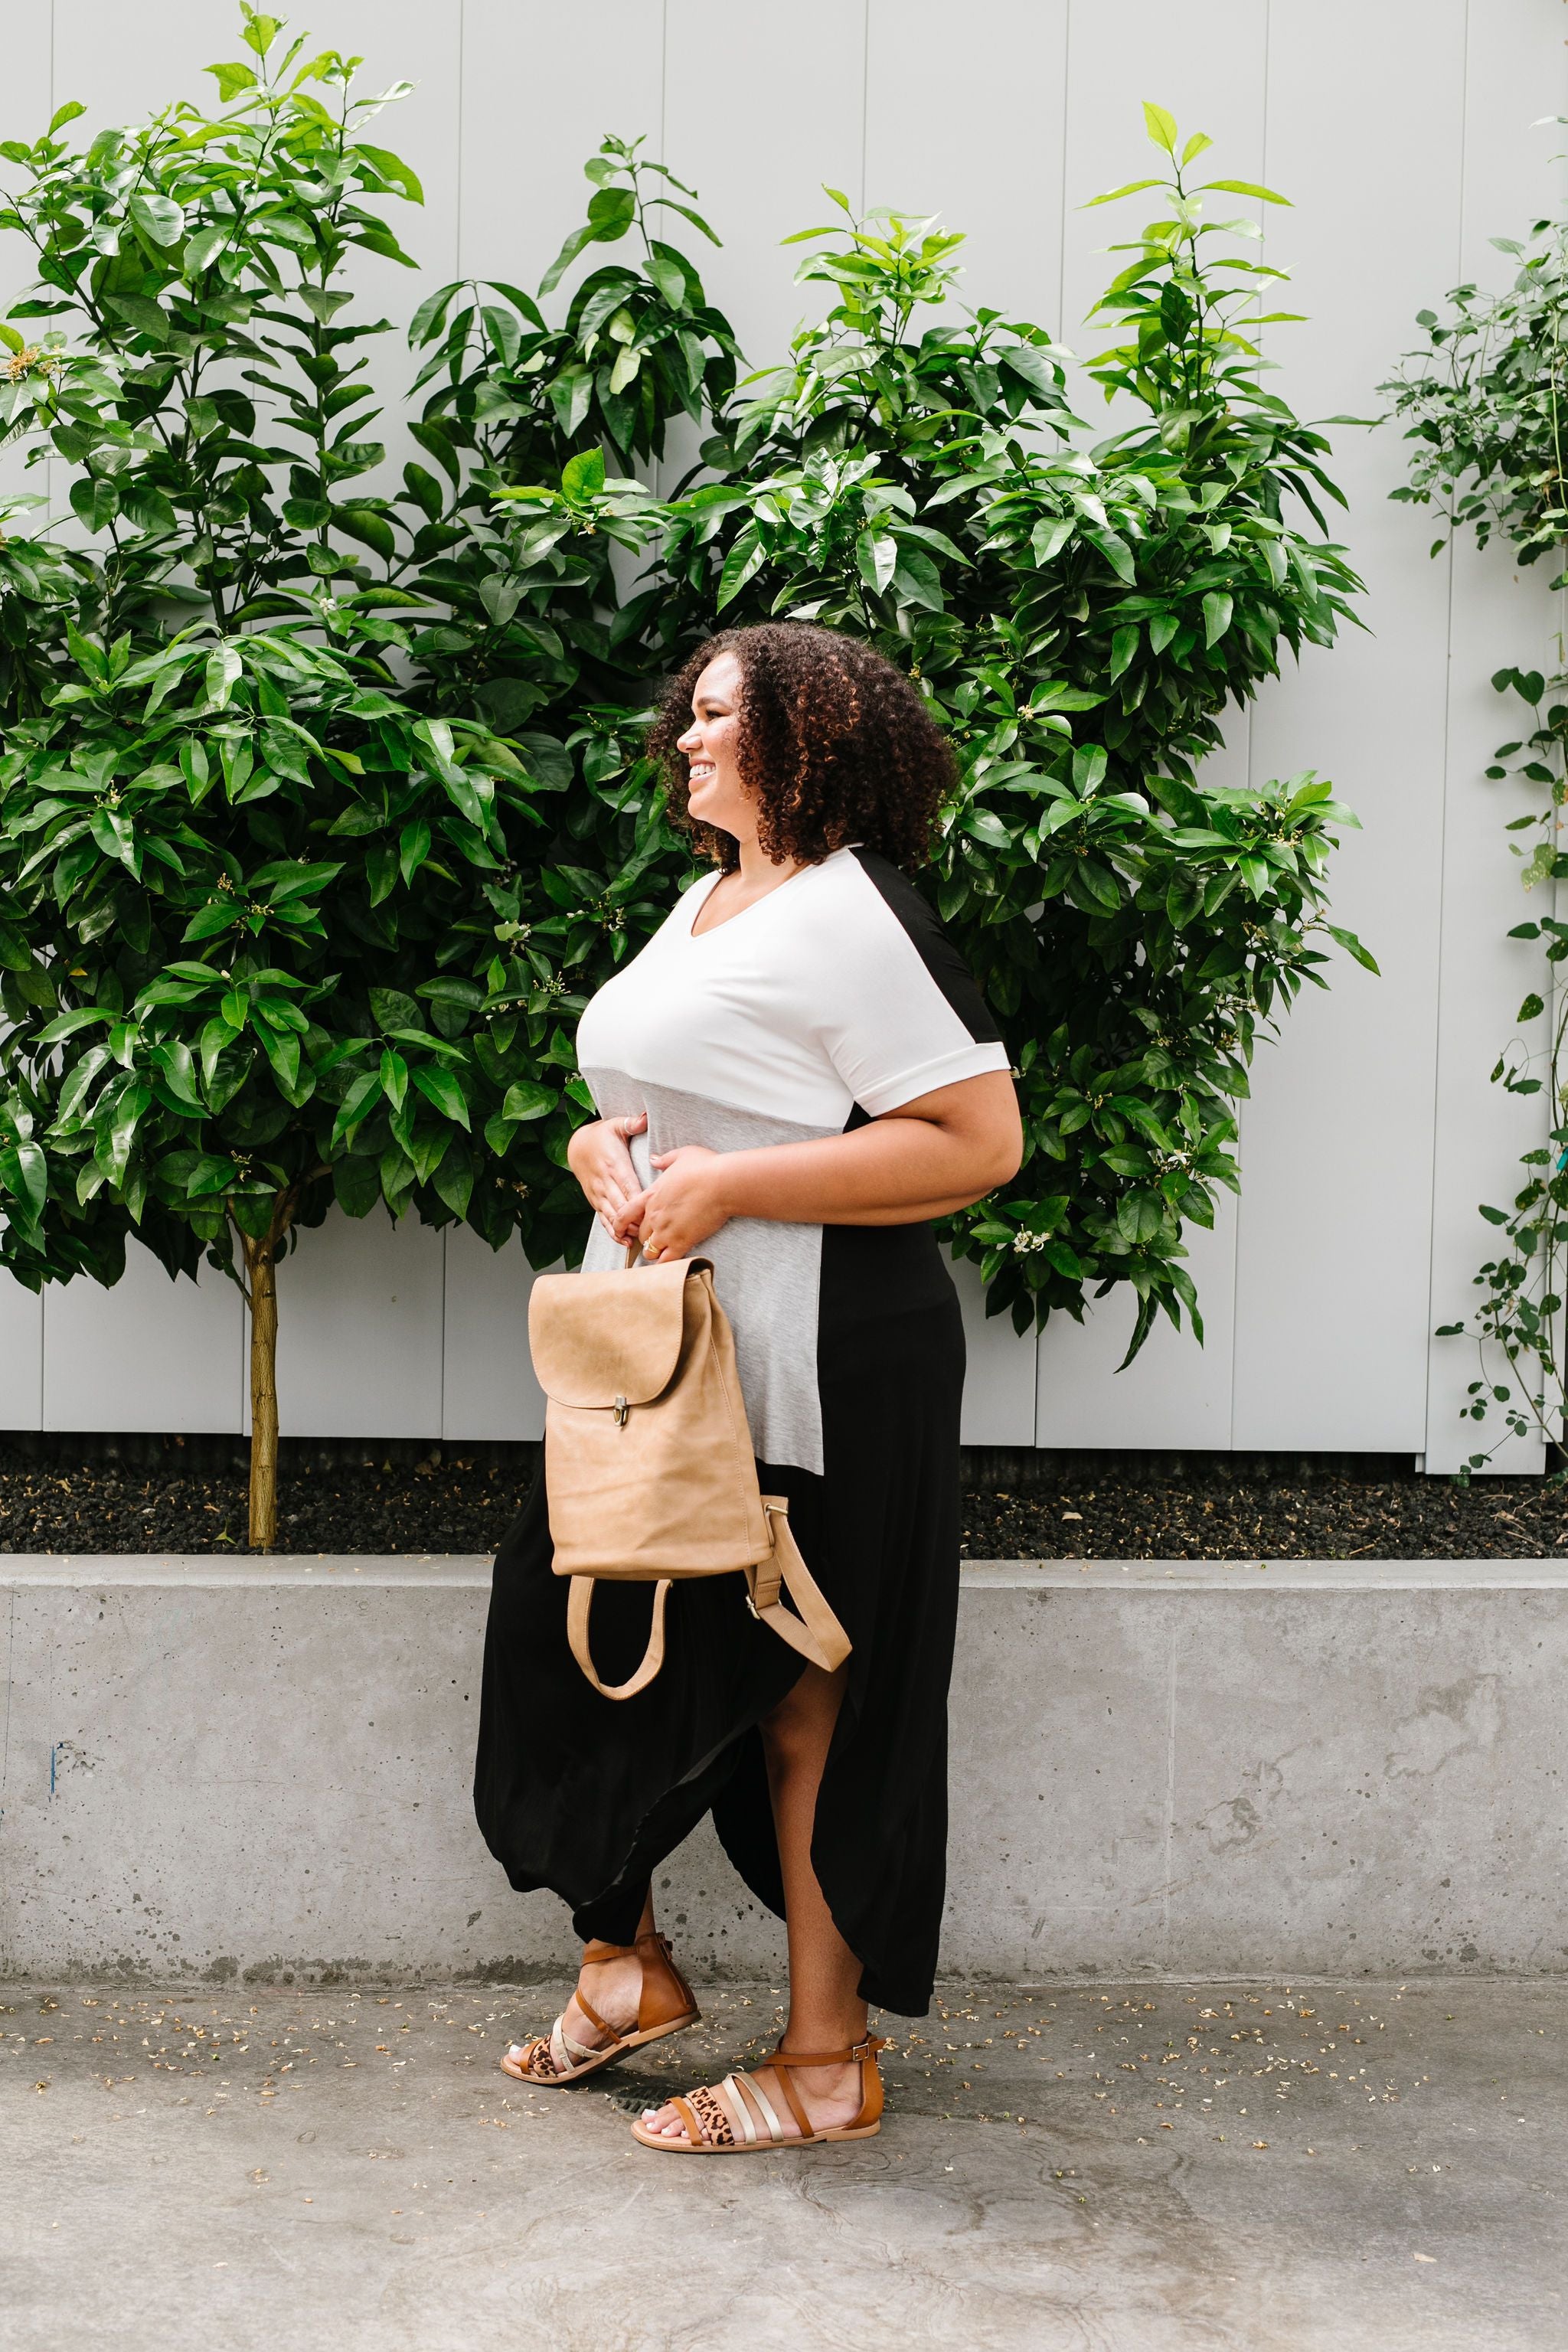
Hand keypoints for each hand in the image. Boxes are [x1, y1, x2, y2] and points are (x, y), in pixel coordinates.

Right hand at [567, 1113, 647, 1237]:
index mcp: (614, 1164)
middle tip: (652, 1231)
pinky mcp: (594, 1201)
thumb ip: (631, 1122)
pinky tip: (624, 1242)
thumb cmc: (601, 1135)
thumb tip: (645, 1117)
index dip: (638, 1200)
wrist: (577, 1146)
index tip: (650, 1211)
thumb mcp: (615, 1124)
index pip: (628, 1186)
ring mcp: (598, 1194)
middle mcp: (605, 1182)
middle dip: (635, 1219)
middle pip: (621, 1205)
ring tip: (640, 1240)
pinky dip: (613, 1231)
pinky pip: (603, 1219)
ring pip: (611, 1215)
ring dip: (625, 1229)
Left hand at [618, 1144, 729, 1259]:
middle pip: (641, 1235)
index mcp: (651, 1195)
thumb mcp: (681, 1155)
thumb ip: (664, 1160)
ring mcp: (667, 1231)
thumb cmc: (705, 1167)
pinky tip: (671, 1263)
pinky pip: (667, 1261)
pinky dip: (667, 1264)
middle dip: (647, 1238)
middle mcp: (654, 1215)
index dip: (620, 1224)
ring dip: (655, 1252)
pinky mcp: (682, 1242)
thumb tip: (653, 1159)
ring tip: (665, 1252)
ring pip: (650, 1251)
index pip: (625, 1214)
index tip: (620, 1230)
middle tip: (658, 1238)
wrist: (722, 1183)